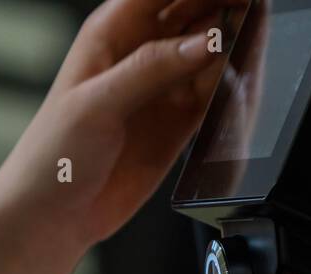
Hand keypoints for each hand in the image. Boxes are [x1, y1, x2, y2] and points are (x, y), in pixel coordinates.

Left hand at [0, 0, 245, 248]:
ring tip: (257, 39)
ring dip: (234, 46)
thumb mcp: (98, 103)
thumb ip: (153, 69)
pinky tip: (244, 83)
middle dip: (224, 7)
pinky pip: (215, 96)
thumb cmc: (53, 155)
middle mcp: (139, 54)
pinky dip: (232, 90)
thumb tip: (206, 42)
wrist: (54, 216)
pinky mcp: (178, 124)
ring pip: (210, 53)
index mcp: (111, 32)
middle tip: (255, 6)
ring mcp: (161, 89)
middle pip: (194, 12)